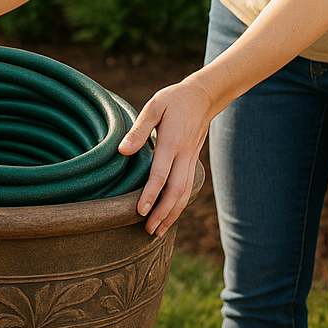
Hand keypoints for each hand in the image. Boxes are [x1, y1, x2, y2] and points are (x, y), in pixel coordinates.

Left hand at [118, 74, 222, 235]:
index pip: (161, 174)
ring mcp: (191, 159)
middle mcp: (184, 154)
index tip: (140, 211)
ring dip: (173, 214)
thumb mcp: (154, 106)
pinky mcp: (193, 161)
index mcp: (172, 142)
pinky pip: (188, 187)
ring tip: (158, 230)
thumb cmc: (174, 100)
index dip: (151, 194)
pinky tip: (171, 215)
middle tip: (148, 230)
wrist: (204, 96)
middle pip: (176, 190)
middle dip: (163, 213)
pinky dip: (180, 204)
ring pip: (185, 192)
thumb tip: (123, 150)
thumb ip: (139, 129)